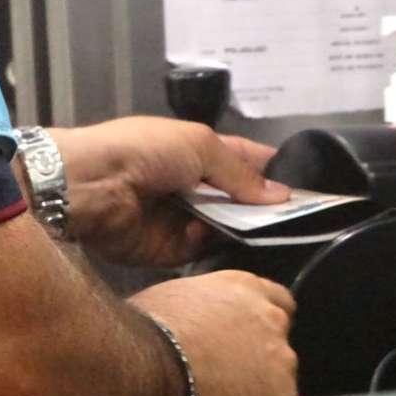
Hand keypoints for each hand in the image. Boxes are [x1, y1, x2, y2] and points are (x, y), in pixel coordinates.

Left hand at [47, 116, 290, 266]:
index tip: (305, 186)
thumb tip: (280, 194)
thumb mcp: (201, 145)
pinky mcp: (167, 249)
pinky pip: (201, 251)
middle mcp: (191, 185)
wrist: (90, 185)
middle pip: (237, 199)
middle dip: (261, 207)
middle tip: (297, 217)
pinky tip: (213, 234)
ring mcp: (180, 218)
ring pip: (224, 228)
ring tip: (265, 227)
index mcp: (196, 151)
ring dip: (240, 227)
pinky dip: (209, 243)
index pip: (244, 159)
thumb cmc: (142, 150)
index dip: (271, 170)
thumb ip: (241, 172)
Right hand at [129, 270, 297, 395]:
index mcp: (244, 287)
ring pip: (278, 372)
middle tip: (226, 365)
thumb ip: (204, 300)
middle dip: (258, 351)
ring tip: (221, 390)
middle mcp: (268, 317)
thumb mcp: (177, 294)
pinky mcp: (280, 392)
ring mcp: (278, 356)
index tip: (250, 331)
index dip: (261, 317)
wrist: (150, 362)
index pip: (277, 298)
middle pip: (277, 336)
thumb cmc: (152, 329)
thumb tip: (195, 310)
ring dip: (258, 380)